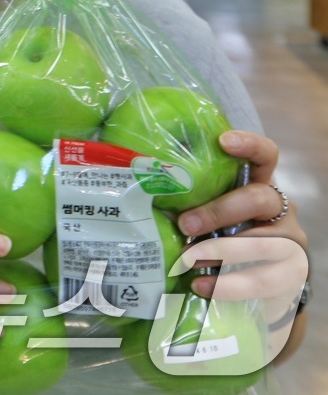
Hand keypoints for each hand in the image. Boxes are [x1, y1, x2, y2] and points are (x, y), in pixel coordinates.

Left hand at [174, 130, 308, 306]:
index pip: (264, 155)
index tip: (222, 141)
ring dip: (222, 252)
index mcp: (259, 184)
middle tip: (185, 224)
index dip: (248, 145)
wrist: (263, 282)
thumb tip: (137, 193)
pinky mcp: (291, 273)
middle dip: (220, 211)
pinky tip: (202, 286)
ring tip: (189, 261)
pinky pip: (263, 279)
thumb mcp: (211, 213)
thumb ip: (190, 201)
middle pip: (258, 199)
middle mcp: (279, 208)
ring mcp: (289, 241)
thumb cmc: (223, 235)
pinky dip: (229, 284)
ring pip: (262, 242)